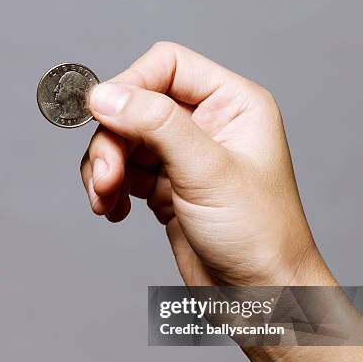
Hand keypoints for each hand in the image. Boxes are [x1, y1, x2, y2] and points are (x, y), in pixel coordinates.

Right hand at [80, 42, 332, 286]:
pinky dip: (110, 186)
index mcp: (233, 104)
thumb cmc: (260, 235)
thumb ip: (156, 125)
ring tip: (105, 199)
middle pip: (137, 105)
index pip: (166, 66)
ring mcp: (186, 157)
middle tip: (104, 177)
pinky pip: (125, 171)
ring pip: (125, 140)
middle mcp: (208, 124)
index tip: (101, 116)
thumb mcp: (207, 172)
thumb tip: (106, 94)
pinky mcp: (168, 188)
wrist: (262, 295)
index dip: (128, 86)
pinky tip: (111, 209)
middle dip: (112, 140)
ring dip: (105, 166)